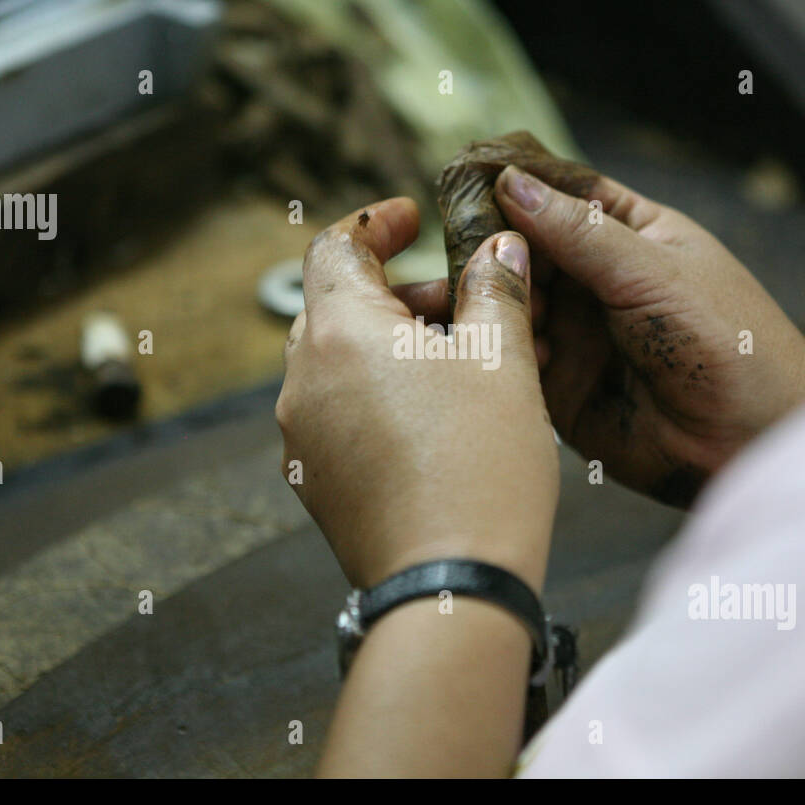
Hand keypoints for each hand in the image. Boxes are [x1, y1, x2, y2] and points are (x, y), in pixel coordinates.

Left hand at [276, 198, 558, 590]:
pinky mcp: (316, 480)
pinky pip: (341, 411)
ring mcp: (302, 437)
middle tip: (465, 301)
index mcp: (339, 335)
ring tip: (469, 361)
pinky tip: (442, 411)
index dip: (375, 224)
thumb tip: (499, 252)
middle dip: (401, 293)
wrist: (452, 587)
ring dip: (396, 345)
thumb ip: (496, 292)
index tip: (410, 217)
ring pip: (342, 362)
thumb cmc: (479, 470)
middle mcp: (303, 382)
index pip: (334, 248)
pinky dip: (382, 392)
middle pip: (338, 306)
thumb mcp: (502, 363)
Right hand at [491, 166, 804, 505]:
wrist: (752, 440)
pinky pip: (515, 361)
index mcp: (631, 236)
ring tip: (492, 305)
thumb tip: (513, 184)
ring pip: (512, 305)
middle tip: (470, 255)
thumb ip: (580, 232)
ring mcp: (577, 335)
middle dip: (495, 251)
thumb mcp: (653, 272)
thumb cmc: (730, 341)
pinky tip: (509, 350)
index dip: (516, 187)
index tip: (465, 182)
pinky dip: (504, 351)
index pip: (561, 196)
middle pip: (524, 251)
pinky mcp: (561, 389)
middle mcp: (597, 283)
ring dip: (496, 302)